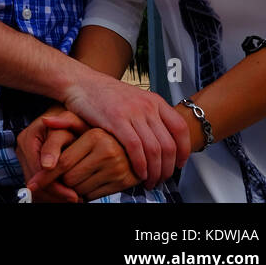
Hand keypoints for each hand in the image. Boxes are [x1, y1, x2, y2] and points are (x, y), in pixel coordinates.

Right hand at [16, 109, 86, 202]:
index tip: (74, 196)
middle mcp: (22, 149)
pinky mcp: (31, 166)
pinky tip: (67, 195)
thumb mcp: (67, 126)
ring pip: (36, 187)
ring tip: (75, 199)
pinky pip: (39, 186)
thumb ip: (55, 142)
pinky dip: (52, 194)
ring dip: (54, 196)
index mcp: (27, 138)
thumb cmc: (71, 121)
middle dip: (55, 194)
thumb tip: (46, 165)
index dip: (56, 186)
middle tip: (76, 200)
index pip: (38, 171)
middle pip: (35, 181)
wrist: (69, 119)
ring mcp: (25, 158)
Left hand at [31, 120, 143, 200]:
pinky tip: (89, 181)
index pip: (63, 162)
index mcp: (94, 136)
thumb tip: (45, 121)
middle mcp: (107, 151)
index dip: (46, 175)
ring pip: (81, 189)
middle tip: (62, 176)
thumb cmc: (102, 132)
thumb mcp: (85, 123)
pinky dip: (87, 192)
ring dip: (74, 188)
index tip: (33, 184)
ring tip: (79, 175)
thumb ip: (65, 121)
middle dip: (62, 181)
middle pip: (70, 178)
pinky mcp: (124, 182)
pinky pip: (94, 195)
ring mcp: (117, 168)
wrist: (134, 143)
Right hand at [62, 69, 189, 187]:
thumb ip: (150, 116)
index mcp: (154, 100)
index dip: (184, 150)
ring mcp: (132, 112)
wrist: (81, 82)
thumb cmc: (105, 95)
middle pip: (169, 145)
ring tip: (149, 181)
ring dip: (155, 172)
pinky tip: (138, 173)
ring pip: (154, 150)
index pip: (180, 128)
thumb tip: (163, 141)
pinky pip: (136, 149)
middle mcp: (147, 105)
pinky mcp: (116, 119)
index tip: (180, 164)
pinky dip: (140, 166)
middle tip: (162, 180)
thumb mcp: (135, 99)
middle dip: (168, 169)